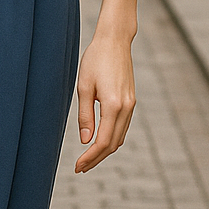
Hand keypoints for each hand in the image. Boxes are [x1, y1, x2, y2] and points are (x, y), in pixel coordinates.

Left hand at [75, 33, 135, 172]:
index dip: (90, 157)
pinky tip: (100, 140)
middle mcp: (126, 108)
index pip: (102, 141)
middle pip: (113, 144)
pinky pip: (123, 127)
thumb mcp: (84, 87)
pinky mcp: (131, 100)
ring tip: (88, 158)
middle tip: (80, 168)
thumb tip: (86, 141)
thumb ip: (85, 116)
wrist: (115, 41)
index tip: (77, 166)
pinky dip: (112, 138)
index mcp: (113, 105)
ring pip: (120, 137)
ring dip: (104, 150)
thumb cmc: (95, 60)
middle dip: (96, 158)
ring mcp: (131, 104)